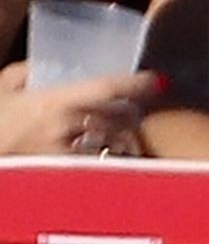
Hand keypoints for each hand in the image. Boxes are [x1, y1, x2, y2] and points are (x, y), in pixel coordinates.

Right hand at [0, 61, 161, 156]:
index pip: (105, 88)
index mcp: (53, 101)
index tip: (158, 80)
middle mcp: (65, 128)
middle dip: (133, 115)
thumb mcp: (3, 89)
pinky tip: (108, 160)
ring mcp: (65, 155)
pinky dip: (107, 161)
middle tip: (140, 110)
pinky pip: (96, 167)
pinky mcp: (63, 177)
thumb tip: (41, 66)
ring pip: (111, 145)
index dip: (134, 83)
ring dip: (124, 139)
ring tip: (129, 137)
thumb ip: (24, 73)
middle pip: (116, 118)